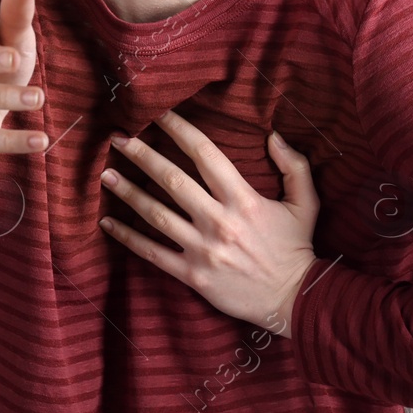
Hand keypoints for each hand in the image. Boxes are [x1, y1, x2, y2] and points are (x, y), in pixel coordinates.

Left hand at [98, 109, 318, 337]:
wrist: (294, 299)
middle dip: (142, 155)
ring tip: (106, 174)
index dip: (179, 129)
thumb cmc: (296, 248)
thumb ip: (294, 166)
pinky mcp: (192, 274)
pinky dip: (128, 237)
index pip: (205, 154)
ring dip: (128, 192)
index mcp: (244, 199)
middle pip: (172, 180)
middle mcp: (219, 221)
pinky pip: (153, 253)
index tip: (158, 113)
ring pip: (156, 214)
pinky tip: (107, 223)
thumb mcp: (305, 203)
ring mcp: (203, 248)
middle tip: (119, 138)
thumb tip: (273, 136)